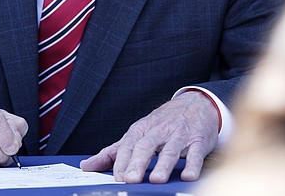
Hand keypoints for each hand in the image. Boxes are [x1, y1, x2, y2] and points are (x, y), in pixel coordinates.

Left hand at [80, 91, 218, 182]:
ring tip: (157, 179)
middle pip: (146, 147)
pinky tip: (188, 176)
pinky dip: (193, 165)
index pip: (128, 146)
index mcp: (141, 131)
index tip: (116, 178)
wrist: (195, 104)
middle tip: (131, 180)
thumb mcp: (137, 133)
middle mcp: (159, 132)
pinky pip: (196, 154)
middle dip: (138, 163)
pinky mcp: (198, 141)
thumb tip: (86, 166)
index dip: (122, 162)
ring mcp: (179, 136)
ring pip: (171, 150)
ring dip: (163, 165)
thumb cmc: (162, 123)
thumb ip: (113, 152)